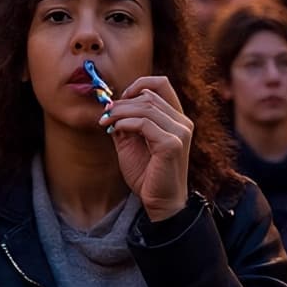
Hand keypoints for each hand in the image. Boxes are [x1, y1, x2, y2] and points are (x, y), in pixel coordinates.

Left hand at [100, 75, 192, 222]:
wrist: (159, 202)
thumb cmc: (147, 174)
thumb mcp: (130, 142)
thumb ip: (124, 123)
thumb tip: (110, 106)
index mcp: (175, 118)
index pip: (162, 84)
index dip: (139, 84)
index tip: (120, 97)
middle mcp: (182, 122)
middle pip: (148, 95)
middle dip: (121, 103)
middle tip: (105, 114)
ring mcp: (180, 132)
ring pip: (145, 107)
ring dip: (120, 112)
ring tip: (106, 122)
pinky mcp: (172, 144)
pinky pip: (143, 123)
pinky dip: (125, 123)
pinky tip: (116, 131)